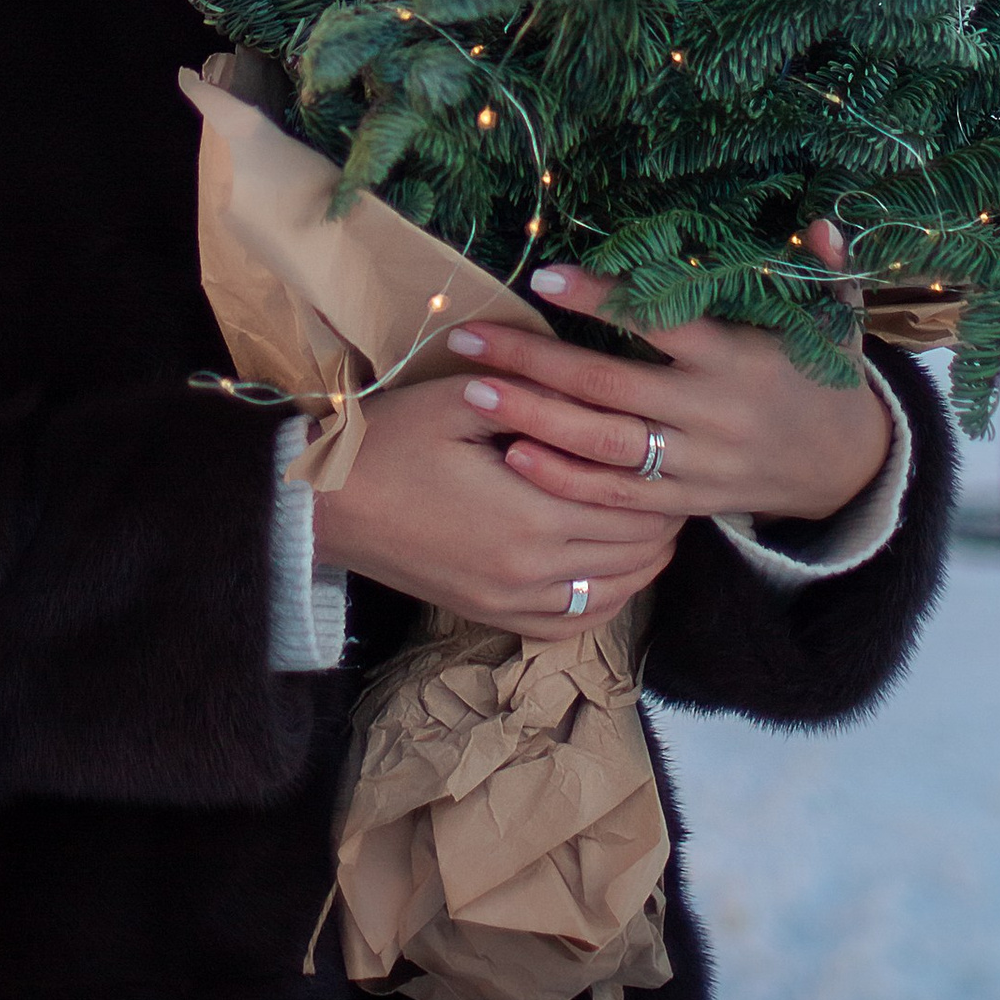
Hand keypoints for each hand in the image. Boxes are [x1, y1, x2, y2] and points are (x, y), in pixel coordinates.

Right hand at [307, 366, 678, 638]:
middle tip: (674, 477)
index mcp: (532, 512)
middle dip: (663, 515)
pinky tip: (615, 572)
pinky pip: (572, 623)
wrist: (326, 504)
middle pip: (634, 550)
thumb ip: (532, 390)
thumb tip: (594, 376)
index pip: (631, 503)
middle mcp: (532, 569)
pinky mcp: (493, 616)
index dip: (661, 476)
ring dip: (644, 558)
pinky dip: (607, 600)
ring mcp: (512, 601)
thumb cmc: (390, 441)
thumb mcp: (459, 398)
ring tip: (656, 519)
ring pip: (613, 591)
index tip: (673, 445)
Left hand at [443, 226, 891, 530]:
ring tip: (472, 393)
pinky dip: (564, 480)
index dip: (603, 301)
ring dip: (533, 418)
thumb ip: (826, 270)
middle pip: (609, 388)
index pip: (661, 324)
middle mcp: (711, 414)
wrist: (850, 470)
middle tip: (468, 339)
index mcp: (738, 360)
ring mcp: (695, 464)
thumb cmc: (827, 378)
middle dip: (535, 362)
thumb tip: (824, 220)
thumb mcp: (836, 320)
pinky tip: (513, 456)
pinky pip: (616, 497)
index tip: (545, 277)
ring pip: (602, 444)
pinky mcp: (686, 503)